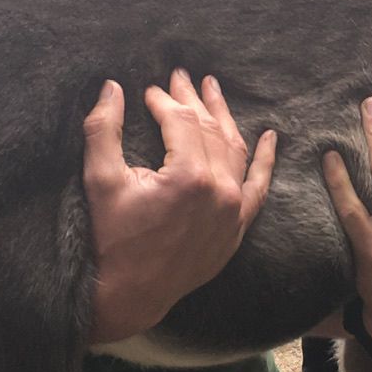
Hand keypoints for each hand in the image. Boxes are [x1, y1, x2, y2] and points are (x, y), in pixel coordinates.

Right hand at [84, 70, 276, 345]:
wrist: (129, 295)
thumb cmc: (111, 240)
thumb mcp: (101, 181)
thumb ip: (103, 129)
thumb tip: (111, 87)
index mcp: (189, 176)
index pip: (180, 121)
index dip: (163, 100)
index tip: (147, 90)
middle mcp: (220, 190)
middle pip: (209, 130)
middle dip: (192, 100)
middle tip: (180, 76)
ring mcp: (233, 210)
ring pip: (235, 150)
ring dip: (224, 118)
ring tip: (212, 90)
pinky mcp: (237, 228)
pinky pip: (259, 188)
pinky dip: (265, 161)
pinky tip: (270, 137)